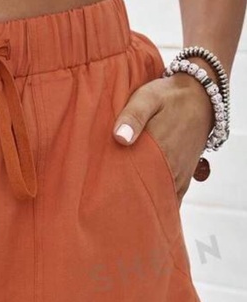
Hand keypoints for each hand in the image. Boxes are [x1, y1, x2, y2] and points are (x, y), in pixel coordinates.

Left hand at [112, 71, 214, 202]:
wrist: (202, 94)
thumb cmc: (168, 96)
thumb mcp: (148, 97)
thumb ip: (134, 116)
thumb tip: (120, 138)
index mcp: (159, 154)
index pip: (134, 185)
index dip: (117, 196)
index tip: (100, 201)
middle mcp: (172, 170)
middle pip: (144, 197)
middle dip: (125, 204)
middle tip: (103, 207)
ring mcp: (178, 176)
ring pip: (156, 199)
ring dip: (138, 203)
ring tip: (115, 207)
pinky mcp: (183, 177)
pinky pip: (168, 197)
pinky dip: (153, 201)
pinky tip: (136, 203)